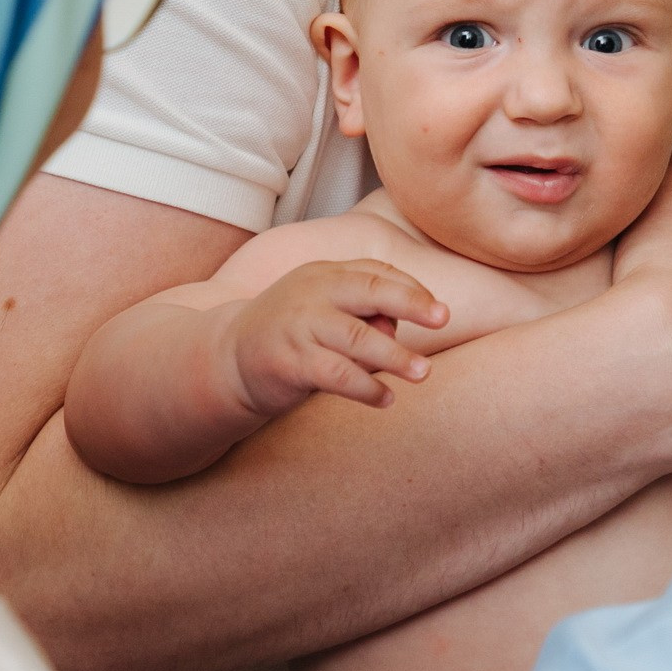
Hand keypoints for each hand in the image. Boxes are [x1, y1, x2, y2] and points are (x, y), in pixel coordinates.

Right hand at [224, 260, 448, 415]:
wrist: (227, 360)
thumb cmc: (290, 335)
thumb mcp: (324, 313)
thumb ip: (362, 314)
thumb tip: (397, 330)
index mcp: (323, 274)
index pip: (375, 272)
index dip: (410, 290)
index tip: (438, 310)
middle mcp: (312, 293)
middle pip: (370, 290)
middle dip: (411, 303)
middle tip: (444, 319)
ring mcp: (299, 326)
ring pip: (357, 337)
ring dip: (395, 356)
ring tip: (423, 373)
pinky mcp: (289, 361)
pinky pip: (337, 374)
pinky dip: (366, 388)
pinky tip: (386, 398)